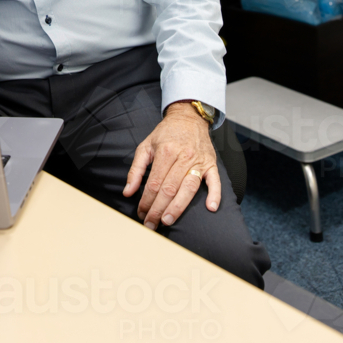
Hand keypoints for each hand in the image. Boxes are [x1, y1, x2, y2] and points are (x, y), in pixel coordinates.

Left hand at [122, 101, 220, 230]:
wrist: (188, 118)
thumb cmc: (165, 134)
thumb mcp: (145, 146)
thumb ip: (136, 170)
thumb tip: (127, 192)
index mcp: (165, 152)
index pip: (155, 183)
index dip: (146, 201)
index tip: (141, 213)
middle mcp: (183, 157)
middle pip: (170, 189)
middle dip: (158, 209)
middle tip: (151, 224)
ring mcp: (199, 161)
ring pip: (189, 188)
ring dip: (178, 207)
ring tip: (168, 221)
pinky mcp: (211, 164)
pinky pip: (215, 181)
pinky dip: (215, 194)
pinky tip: (211, 208)